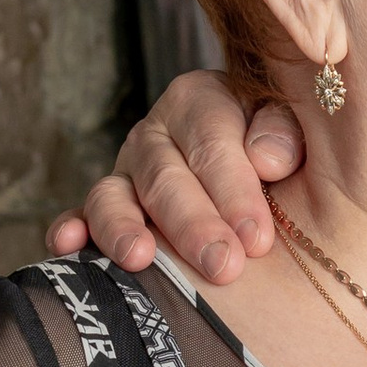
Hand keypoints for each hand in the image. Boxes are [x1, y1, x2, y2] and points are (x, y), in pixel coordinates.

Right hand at [47, 75, 298, 286]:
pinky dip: (70, 230)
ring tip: (140, 259)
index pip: (212, 143)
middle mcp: (155, 133)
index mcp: (202, 99)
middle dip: (193, 225)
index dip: (234, 191)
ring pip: (113, 196)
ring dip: (123, 228)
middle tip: (222, 267)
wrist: (268, 180)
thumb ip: (285, 133)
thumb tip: (266, 158)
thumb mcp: (299, 129)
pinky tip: (68, 246)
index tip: (257, 239)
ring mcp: (124, 172)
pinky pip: (80, 217)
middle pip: (165, 178)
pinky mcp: (105, 208)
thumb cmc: (287, 155)